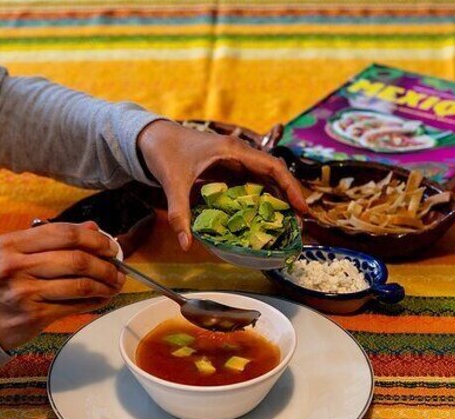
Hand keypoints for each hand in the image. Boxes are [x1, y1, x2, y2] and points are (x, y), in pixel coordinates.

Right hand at [0, 222, 124, 350]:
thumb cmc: (0, 285)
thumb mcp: (16, 254)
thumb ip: (52, 239)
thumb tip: (92, 228)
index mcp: (11, 244)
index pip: (63, 233)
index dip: (94, 239)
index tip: (110, 246)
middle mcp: (16, 265)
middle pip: (76, 259)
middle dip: (105, 264)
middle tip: (118, 268)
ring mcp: (25, 292)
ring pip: (80, 284)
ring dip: (105, 284)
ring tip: (115, 284)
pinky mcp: (35, 315)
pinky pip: (75, 305)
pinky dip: (95, 301)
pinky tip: (102, 298)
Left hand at [137, 120, 308, 249]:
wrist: (152, 138)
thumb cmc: (165, 153)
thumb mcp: (173, 184)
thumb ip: (180, 214)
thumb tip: (185, 244)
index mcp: (233, 150)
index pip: (272, 167)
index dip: (290, 187)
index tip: (302, 208)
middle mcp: (239, 153)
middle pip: (273, 174)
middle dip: (288, 196)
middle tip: (299, 223)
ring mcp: (234, 159)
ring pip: (263, 179)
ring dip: (276, 198)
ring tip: (286, 222)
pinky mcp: (226, 167)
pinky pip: (249, 182)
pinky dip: (259, 197)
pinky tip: (262, 216)